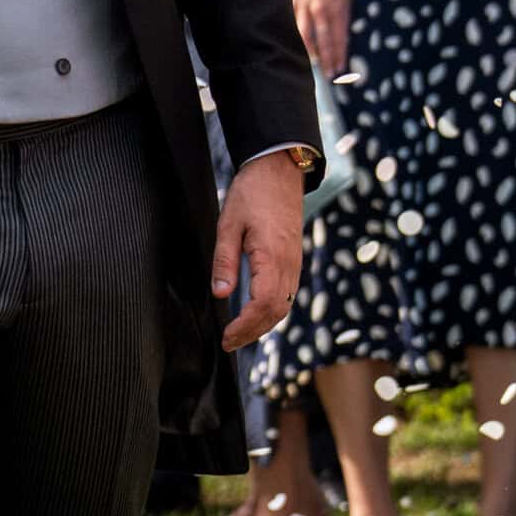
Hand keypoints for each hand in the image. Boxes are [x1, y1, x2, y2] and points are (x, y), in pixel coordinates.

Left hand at [212, 149, 303, 349]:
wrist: (279, 171)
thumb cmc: (252, 193)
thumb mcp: (229, 224)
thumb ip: (225, 261)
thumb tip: (220, 294)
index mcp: (272, 257)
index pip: (262, 305)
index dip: (245, 326)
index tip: (227, 337)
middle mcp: (289, 265)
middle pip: (275, 312)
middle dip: (252, 333)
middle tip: (230, 344)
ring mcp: (295, 264)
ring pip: (283, 306)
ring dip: (263, 325)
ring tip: (240, 335)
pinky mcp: (294, 260)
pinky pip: (287, 294)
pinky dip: (272, 311)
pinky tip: (255, 313)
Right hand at [287, 0, 349, 75]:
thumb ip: (343, 16)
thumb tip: (343, 38)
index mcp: (337, 5)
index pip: (339, 36)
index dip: (339, 54)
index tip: (340, 68)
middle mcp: (320, 7)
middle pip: (323, 39)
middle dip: (326, 58)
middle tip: (328, 74)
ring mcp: (304, 5)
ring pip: (305, 33)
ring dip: (309, 51)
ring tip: (312, 64)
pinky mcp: (292, 1)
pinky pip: (292, 22)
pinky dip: (294, 36)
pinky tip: (294, 46)